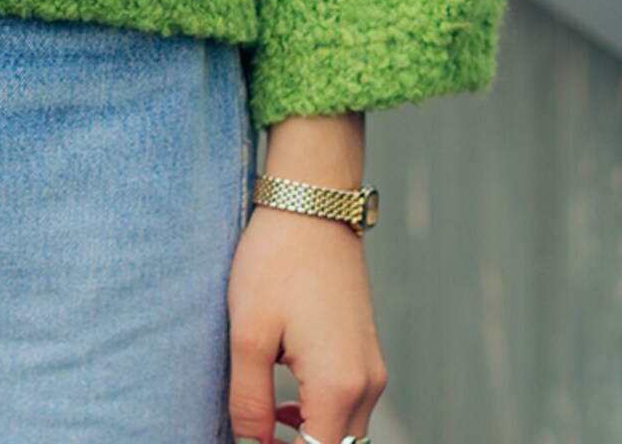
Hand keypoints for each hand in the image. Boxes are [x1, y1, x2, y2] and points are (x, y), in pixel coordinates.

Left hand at [227, 201, 385, 441]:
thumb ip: (250, 401)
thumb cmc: (276, 261)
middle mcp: (366, 386)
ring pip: (347, 434)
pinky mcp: (367, 354)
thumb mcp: (249, 333)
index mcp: (338, 387)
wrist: (313, 202)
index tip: (250, 442)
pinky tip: (285, 404)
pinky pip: (350, 408)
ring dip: (310, 440)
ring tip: (265, 424)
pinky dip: (321, 419)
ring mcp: (372, 370)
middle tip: (256, 435)